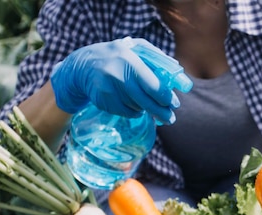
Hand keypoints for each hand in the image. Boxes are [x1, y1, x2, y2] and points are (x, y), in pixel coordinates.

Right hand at [50, 37, 191, 123]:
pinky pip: (126, 112)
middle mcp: (117, 75)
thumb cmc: (118, 56)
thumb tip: (178, 73)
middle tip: (170, 119)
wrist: (83, 66)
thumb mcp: (136, 48)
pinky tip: (132, 103)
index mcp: (129, 60)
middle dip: (161, 112)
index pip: (153, 85)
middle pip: (145, 101)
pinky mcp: (103, 101)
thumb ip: (157, 58)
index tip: (174, 104)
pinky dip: (133, 111)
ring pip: (136, 108)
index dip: (166, 97)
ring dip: (145, 109)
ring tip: (147, 104)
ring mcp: (108, 89)